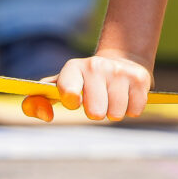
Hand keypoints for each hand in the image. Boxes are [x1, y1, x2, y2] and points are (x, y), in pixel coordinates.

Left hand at [19, 52, 152, 122]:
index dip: (71, 98)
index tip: (74, 101)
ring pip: (116, 113)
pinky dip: (130, 109)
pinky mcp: (139, 78)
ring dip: (113, 112)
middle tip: (96, 102)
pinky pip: (134, 110)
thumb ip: (38, 102)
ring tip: (110, 98)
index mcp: (73, 68)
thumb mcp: (59, 88)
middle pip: (96, 111)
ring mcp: (118, 71)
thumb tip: (45, 116)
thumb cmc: (82, 83)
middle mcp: (95, 66)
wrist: (119, 62)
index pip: (69, 89)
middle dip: (95, 112)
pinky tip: (125, 95)